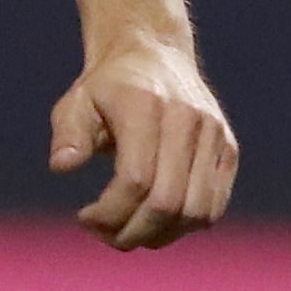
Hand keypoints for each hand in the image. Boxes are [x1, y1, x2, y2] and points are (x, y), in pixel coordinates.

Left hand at [50, 30, 238, 249]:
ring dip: (160, 237)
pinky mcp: (228, 148)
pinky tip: (156, 222)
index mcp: (146, 105)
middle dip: (133, 234)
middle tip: (107, 236)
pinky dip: (185, 226)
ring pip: (196, 212)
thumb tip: (63, 166)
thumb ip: (68, 134)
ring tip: (131, 232)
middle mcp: (187, 118)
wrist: (153, 53)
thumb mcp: (76, 102)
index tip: (85, 218)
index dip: (109, 213)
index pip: (134, 180)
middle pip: (167, 203)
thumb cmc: (108, 88)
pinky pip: (213, 206)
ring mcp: (213, 134)